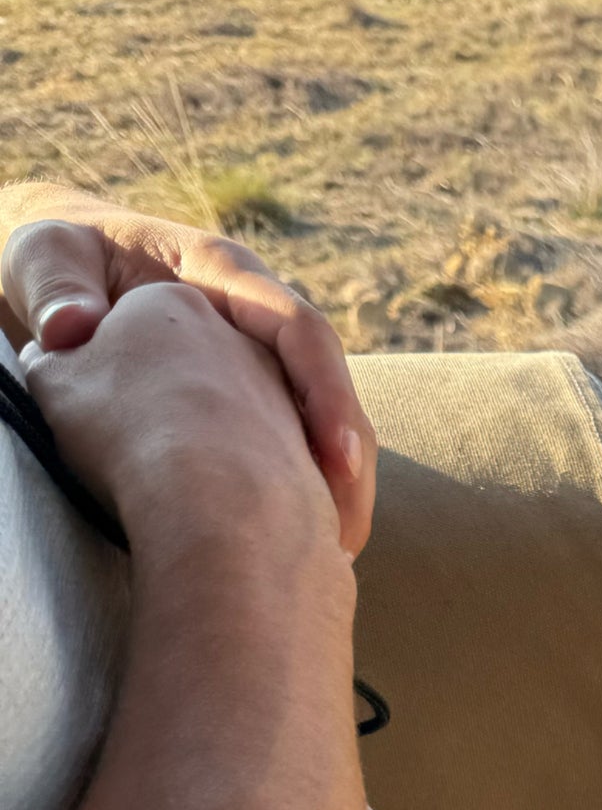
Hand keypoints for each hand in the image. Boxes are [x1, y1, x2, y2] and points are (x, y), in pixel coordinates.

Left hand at [0, 187, 374, 554]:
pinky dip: (307, 501)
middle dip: (348, 464)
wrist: (64, 281)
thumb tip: (72, 329)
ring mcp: (262, 365)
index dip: (325, 393)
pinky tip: (307, 551)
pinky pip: (299, 452)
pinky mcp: (256, 403)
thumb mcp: (46, 254)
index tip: (336, 459)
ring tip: (333, 556)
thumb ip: (54, 282)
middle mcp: (258, 321)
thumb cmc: (59, 264)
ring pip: (325, 428)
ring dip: (339, 494)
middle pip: (330, 390)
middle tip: (342, 535)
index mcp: (225, 274)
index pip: (298, 328)